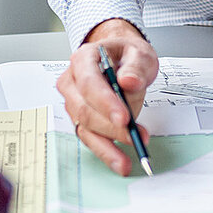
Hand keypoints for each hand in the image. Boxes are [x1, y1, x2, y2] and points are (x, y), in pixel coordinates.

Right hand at [56, 18, 158, 176]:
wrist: (121, 58)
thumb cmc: (127, 54)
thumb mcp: (139, 53)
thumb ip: (136, 66)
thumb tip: (129, 82)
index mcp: (84, 59)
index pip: (89, 83)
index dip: (105, 102)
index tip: (124, 118)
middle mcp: (73, 81)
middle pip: (85, 110)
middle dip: (111, 128)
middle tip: (134, 137)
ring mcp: (74, 102)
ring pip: (85, 129)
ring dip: (108, 146)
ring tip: (127, 160)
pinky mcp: (82, 119)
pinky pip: (90, 138)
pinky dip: (106, 151)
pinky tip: (120, 160)